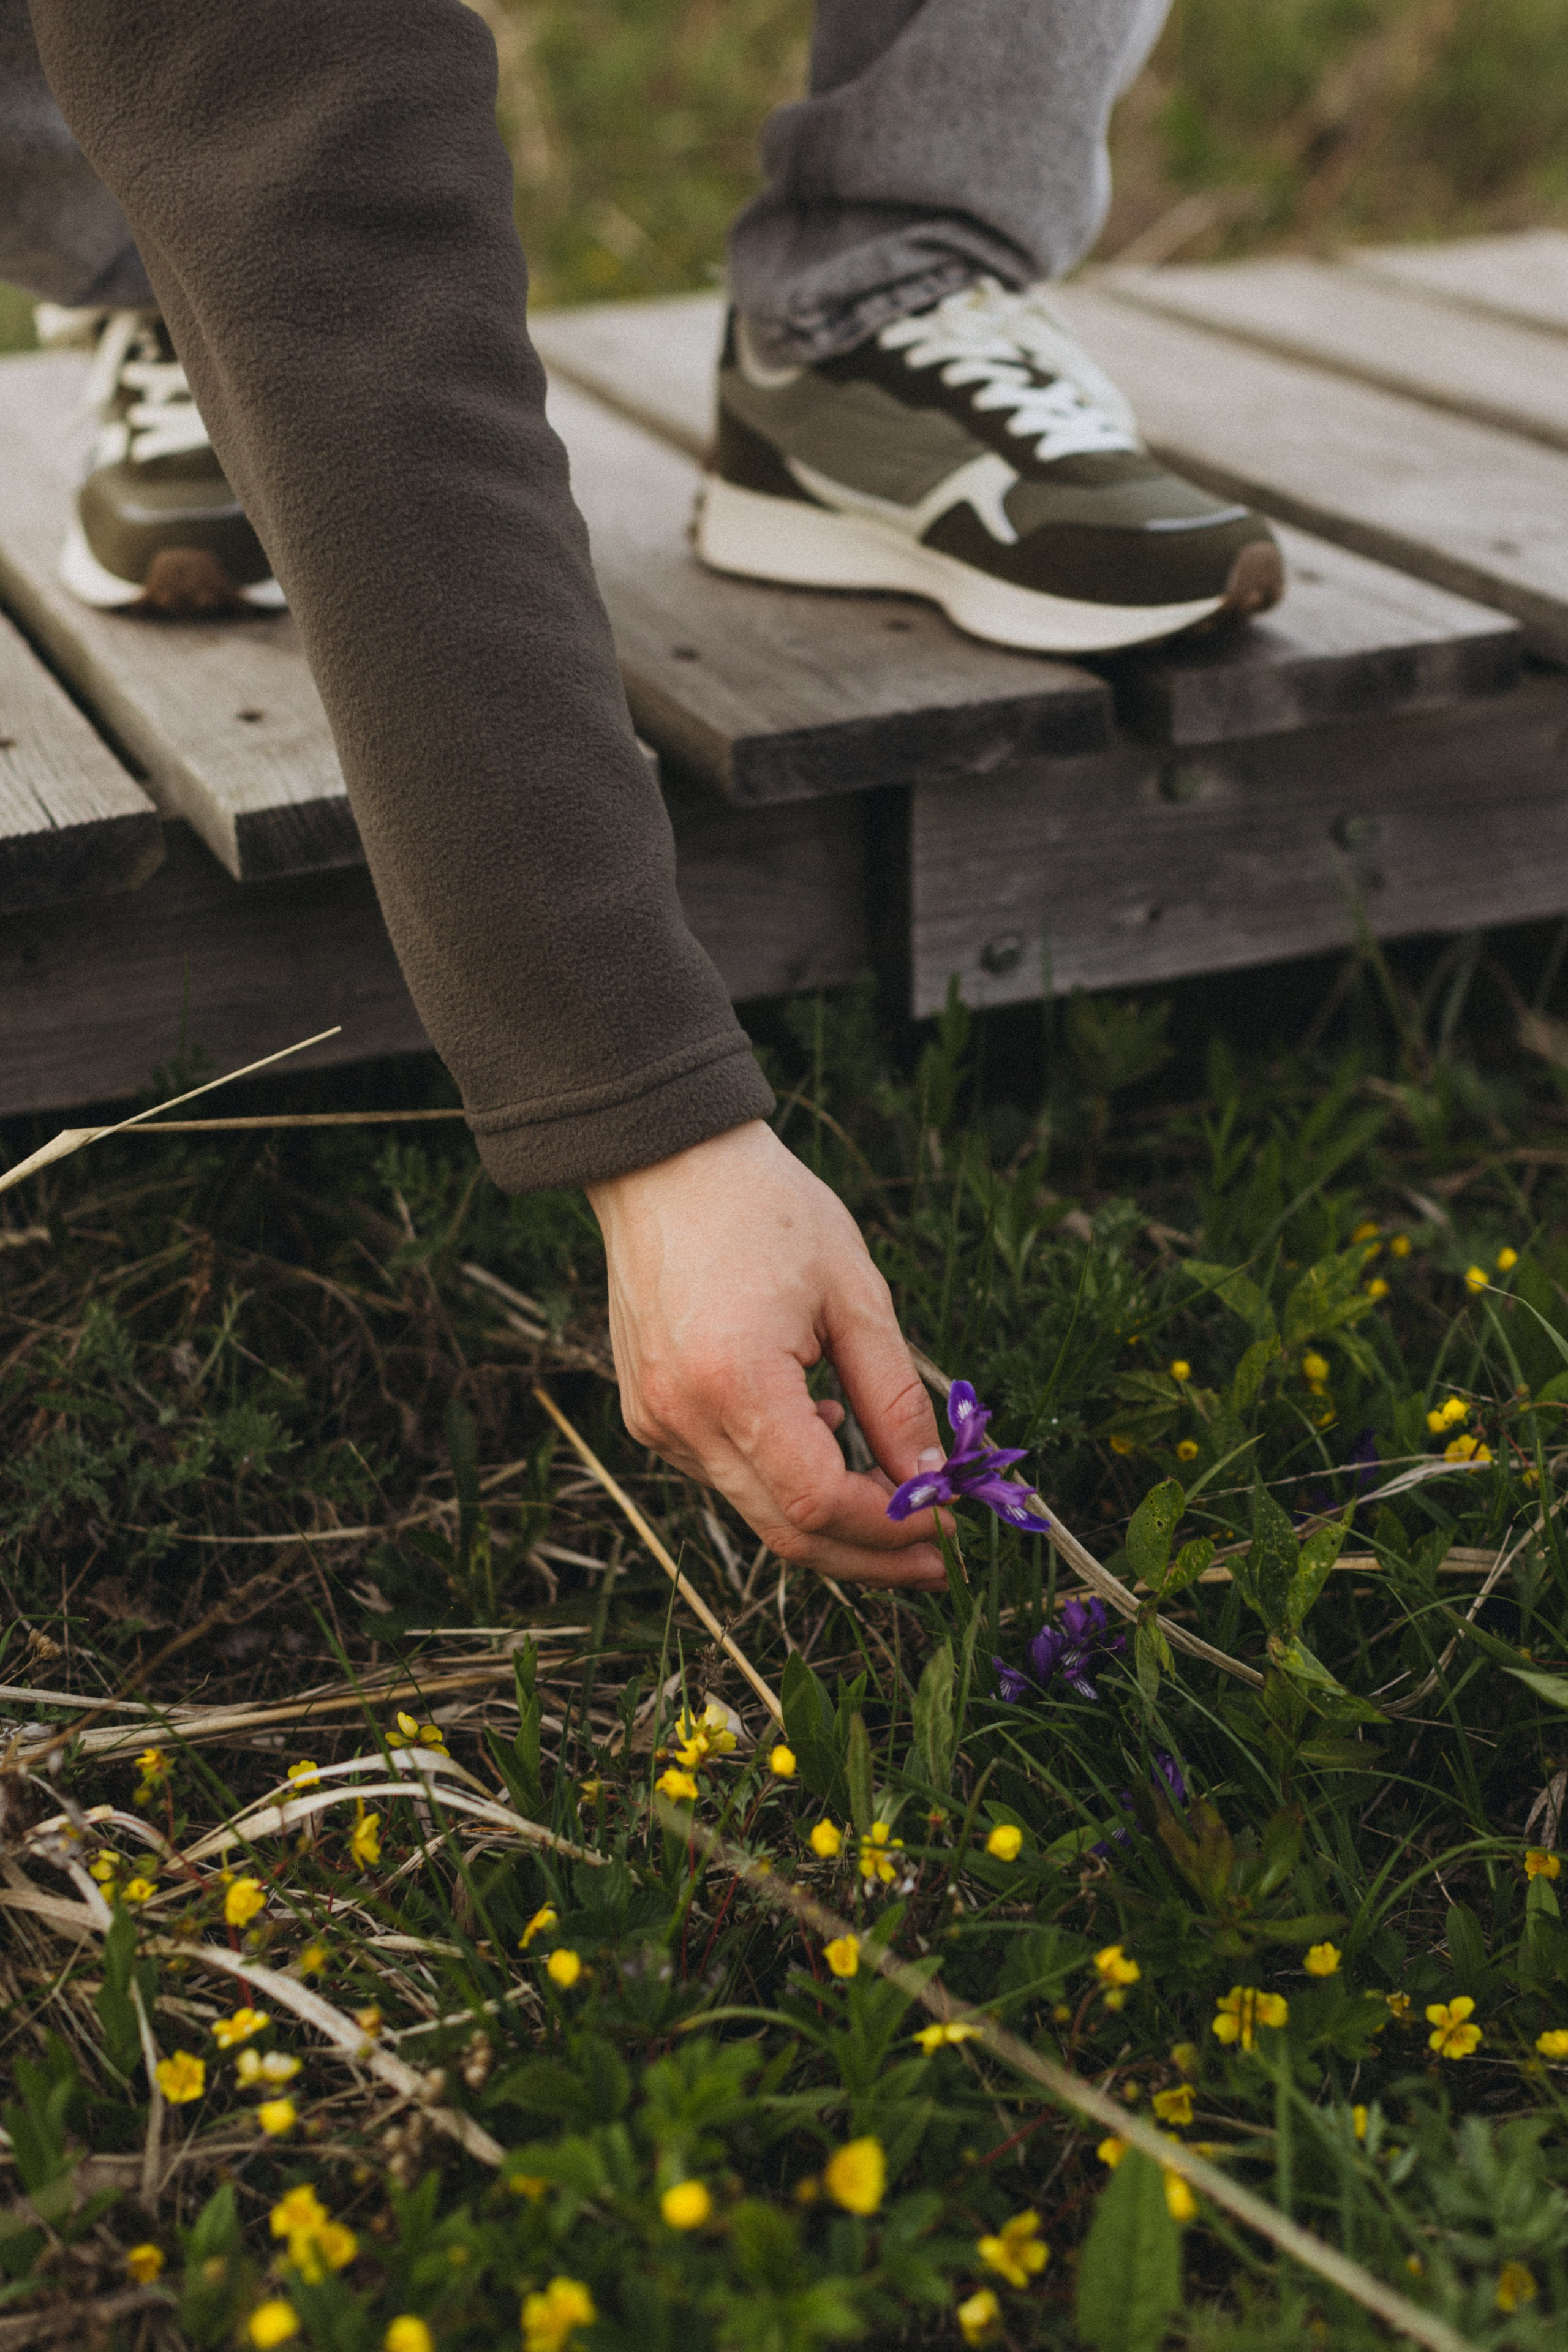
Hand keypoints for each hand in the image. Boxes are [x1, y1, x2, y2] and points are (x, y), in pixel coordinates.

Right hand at [586, 1120, 947, 1587]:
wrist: (666, 1167)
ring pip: (757, 1511)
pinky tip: (824, 1430)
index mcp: (735, 1384)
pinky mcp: (649, 1417)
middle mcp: (682, 1419)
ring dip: (832, 1518)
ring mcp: (657, 1423)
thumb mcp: (854, 1293)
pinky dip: (785, 1478)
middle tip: (939, 1554)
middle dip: (871, 1553)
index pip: (820, 1503)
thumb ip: (894, 1397)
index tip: (950, 1521)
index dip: (892, 1528)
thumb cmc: (766, 1210)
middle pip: (787, 1531)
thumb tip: (931, 1480)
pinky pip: (727, 1476)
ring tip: (896, 1489)